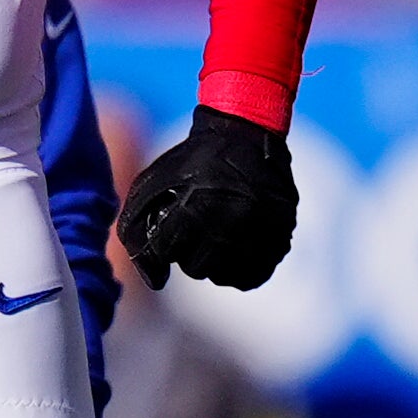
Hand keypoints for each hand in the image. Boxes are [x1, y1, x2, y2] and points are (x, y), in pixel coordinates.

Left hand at [119, 107, 298, 291]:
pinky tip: (233, 243)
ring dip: (213, 260)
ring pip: (223, 276)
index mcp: (195, 208)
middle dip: (188, 250)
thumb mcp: (150, 184)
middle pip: (194, 269)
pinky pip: (251, 277)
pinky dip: (238, 266)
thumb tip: (155, 281)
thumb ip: (136, 232)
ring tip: (214, 230)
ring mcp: (260, 233)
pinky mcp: (281, 239)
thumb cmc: (191, 162)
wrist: (246, 136)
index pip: (164, 253)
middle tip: (195, 223)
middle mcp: (231, 224)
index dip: (162, 239)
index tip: (171, 222)